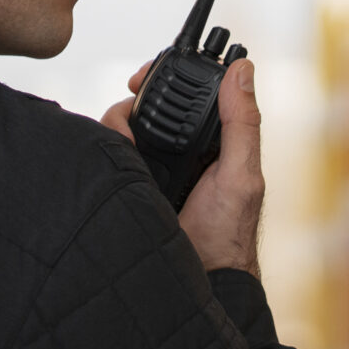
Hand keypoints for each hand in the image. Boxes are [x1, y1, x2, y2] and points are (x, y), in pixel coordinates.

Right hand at [102, 57, 264, 277]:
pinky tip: (114, 158)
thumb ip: (241, 122)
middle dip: (132, 102)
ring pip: (122, 129)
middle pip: (146, 107)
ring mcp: (153, 167)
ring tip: (124, 144)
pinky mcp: (131, 184)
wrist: (200, 278)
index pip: (184, 95)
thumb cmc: (228, 232)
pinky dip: (107, 149)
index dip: (164, 78)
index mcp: (211, 141)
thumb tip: (242, 70)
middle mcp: (180, 150)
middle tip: (128, 107)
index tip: (145, 76)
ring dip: (117, 127)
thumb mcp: (240, 172)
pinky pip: (110, 156)